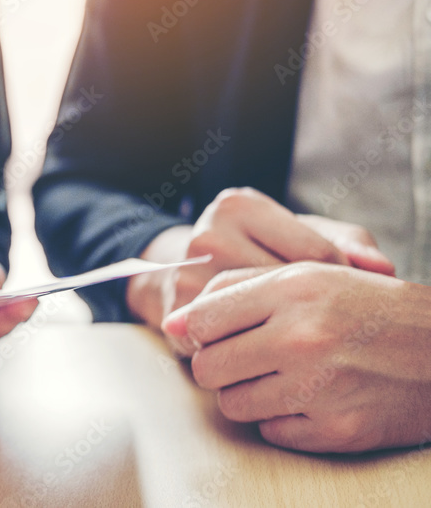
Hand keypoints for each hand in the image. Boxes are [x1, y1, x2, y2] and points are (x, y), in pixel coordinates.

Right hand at [126, 187, 393, 326]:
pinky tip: (266, 351)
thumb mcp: (297, 234)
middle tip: (326, 326)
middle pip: (286, 289)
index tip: (339, 299)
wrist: (179, 274)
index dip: (338, 283)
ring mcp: (187, 275)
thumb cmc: (254, 252)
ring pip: (260, 321)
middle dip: (312, 312)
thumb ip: (347, 243)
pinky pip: (232, 345)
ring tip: (298, 340)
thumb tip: (383, 269)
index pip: (315, 253)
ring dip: (283, 337)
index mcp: (239, 206)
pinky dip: (254, 353)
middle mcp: (208, 235)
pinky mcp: (176, 315)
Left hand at [162, 263, 430, 452]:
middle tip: (246, 357)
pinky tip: (309, 398)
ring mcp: (319, 388)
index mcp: (293, 290)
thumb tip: (175, 321)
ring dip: (247, 393)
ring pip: (232, 404)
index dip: (198, 329)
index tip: (213, 333)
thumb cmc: (368, 308)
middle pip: (207, 366)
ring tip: (280, 376)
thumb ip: (236, 289)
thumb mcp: (308, 276)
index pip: (202, 317)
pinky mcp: (335, 430)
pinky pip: (270, 431)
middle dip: (218, 364)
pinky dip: (282, 419)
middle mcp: (303, 338)